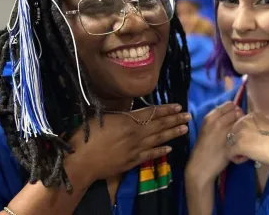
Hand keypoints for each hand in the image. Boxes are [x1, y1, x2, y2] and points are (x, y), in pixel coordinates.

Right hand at [67, 104, 190, 185]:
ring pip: (159, 139)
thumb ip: (120, 115)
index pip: (153, 113)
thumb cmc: (86, 136)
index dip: (166, 109)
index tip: (179, 106)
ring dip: (173, 133)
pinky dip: (161, 151)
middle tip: (189, 116)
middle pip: (160, 125)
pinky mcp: (132, 161)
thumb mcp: (103, 117)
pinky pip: (150, 154)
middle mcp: (136, 134)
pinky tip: (170, 148)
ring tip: (185, 129)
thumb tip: (131, 112)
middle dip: (175, 120)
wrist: (80, 161)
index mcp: (128, 120)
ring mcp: (135, 149)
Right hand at [187, 102, 243, 185]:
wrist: (200, 166)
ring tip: (242, 134)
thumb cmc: (204, 148)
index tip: (234, 117)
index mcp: (210, 117)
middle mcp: (218, 122)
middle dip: (240, 117)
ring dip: (245, 126)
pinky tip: (243, 144)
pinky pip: (245, 134)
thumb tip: (234, 111)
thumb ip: (218, 119)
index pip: (229, 105)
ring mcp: (225, 132)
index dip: (234, 110)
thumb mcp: (207, 129)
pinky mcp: (232, 143)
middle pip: (237, 111)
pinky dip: (246, 137)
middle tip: (239, 126)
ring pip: (242, 121)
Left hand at [226, 113, 268, 167]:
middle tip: (249, 150)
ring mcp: (240, 133)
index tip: (252, 142)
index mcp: (250, 116)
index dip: (242, 136)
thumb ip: (254, 126)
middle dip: (237, 143)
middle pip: (231, 134)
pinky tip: (246, 160)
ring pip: (229, 143)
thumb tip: (246, 132)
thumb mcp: (266, 126)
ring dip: (236, 151)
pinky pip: (230, 153)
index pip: (237, 125)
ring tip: (247, 155)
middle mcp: (243, 121)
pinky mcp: (239, 145)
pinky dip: (236, 159)